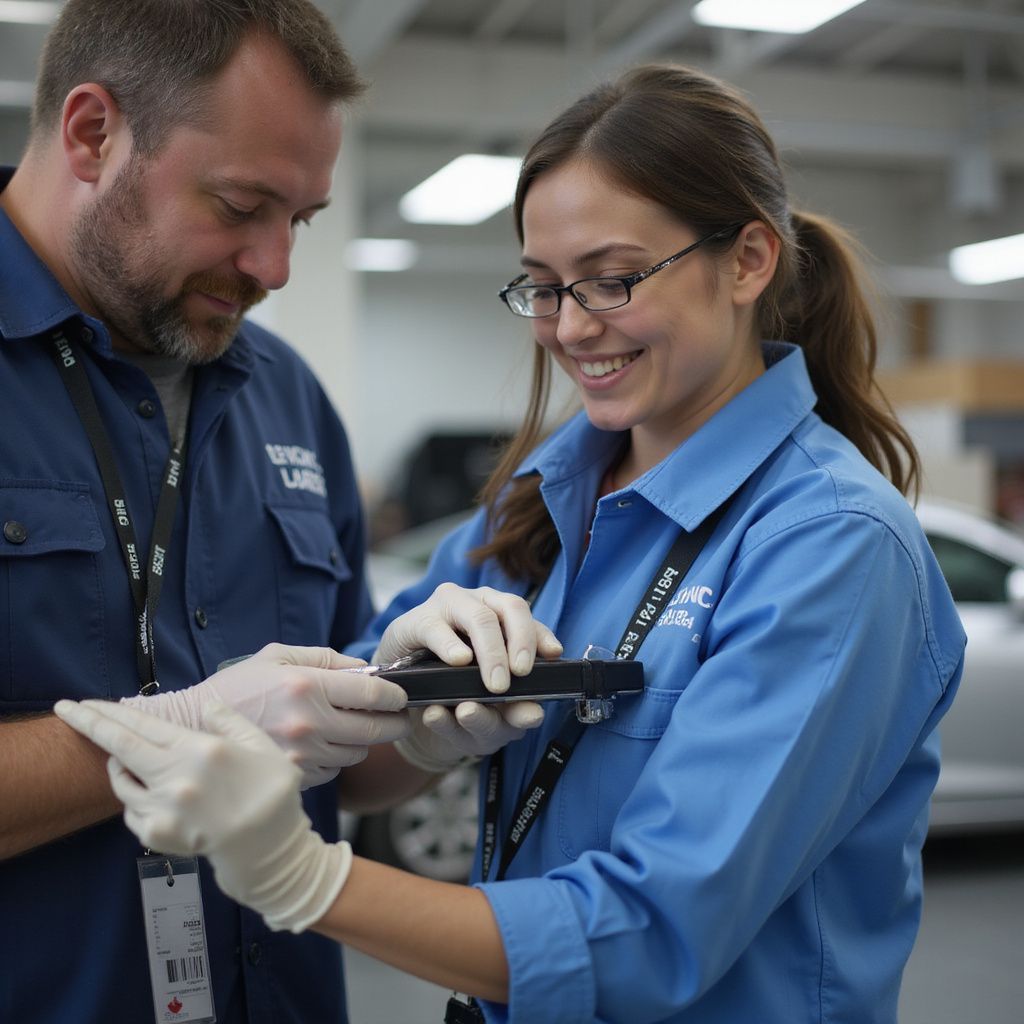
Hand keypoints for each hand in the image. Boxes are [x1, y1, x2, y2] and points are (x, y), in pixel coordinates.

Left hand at [53, 698, 347, 932]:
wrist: (267, 849)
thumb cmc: (271, 793)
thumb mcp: (262, 747)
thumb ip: (231, 722)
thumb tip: (206, 705)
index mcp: (201, 750)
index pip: (144, 725)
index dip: (108, 712)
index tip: (80, 702)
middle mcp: (175, 777)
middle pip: (119, 746)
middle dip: (88, 724)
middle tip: (64, 709)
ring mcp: (162, 809)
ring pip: (122, 783)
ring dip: (118, 767)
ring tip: (128, 762)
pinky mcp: (156, 835)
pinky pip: (133, 811)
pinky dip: (137, 800)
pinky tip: (154, 796)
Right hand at [122, 644, 409, 788]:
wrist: (192, 731)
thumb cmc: (237, 688)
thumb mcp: (278, 657)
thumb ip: (326, 659)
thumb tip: (364, 667)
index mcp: (307, 686)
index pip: (372, 692)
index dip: (395, 694)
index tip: (401, 695)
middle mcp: (309, 723)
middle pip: (375, 729)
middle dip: (395, 723)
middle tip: (400, 717)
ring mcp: (301, 755)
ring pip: (356, 753)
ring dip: (362, 741)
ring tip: (351, 727)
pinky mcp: (293, 778)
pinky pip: (333, 771)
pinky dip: (336, 758)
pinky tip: (322, 745)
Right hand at [375, 584, 559, 771]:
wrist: (406, 693)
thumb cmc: (455, 691)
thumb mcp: (488, 706)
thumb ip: (511, 709)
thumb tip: (534, 714)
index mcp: (501, 614)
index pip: (529, 618)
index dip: (541, 635)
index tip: (552, 656)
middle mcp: (479, 603)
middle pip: (511, 608)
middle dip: (520, 644)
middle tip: (519, 678)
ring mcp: (448, 608)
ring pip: (480, 617)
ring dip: (492, 652)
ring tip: (495, 684)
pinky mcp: (416, 622)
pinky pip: (435, 628)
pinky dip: (450, 646)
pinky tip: (459, 661)